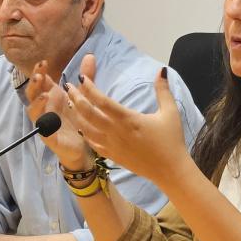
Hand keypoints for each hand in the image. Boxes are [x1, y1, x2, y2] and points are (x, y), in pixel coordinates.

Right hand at [24, 59, 93, 171]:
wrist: (83, 146)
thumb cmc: (79, 118)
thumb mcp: (84, 95)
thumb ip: (87, 77)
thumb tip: (90, 55)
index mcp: (51, 96)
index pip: (40, 81)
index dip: (39, 71)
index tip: (44, 62)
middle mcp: (45, 107)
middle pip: (33, 93)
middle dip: (34, 84)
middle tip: (39, 75)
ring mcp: (45, 122)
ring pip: (33, 111)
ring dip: (37, 103)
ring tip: (45, 95)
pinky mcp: (49, 137)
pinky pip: (43, 130)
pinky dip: (44, 124)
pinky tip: (49, 119)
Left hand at [64, 54, 189, 181]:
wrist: (170, 170)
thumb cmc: (171, 140)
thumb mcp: (170, 112)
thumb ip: (163, 90)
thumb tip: (161, 70)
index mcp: (128, 119)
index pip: (102, 101)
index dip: (90, 89)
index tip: (82, 78)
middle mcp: (115, 132)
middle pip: (89, 113)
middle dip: (76, 99)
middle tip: (68, 87)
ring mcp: (111, 145)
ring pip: (86, 129)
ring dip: (75, 115)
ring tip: (69, 103)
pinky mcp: (112, 156)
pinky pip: (92, 143)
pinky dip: (83, 133)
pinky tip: (79, 126)